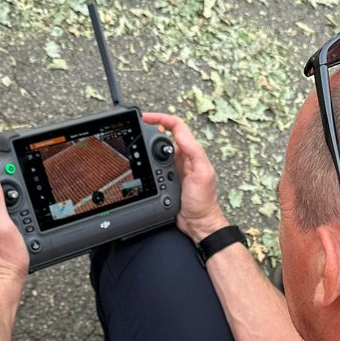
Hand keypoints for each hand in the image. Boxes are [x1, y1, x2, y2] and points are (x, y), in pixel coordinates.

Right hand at [142, 111, 227, 242]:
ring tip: (136, 147)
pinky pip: (152, 165)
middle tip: (136, 130)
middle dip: (149, 130)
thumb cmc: (203, 201)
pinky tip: (139, 164)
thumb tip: (180, 134)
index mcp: (191, 152)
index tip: (146, 118)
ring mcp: (172, 167)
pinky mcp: (164, 178)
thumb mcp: (202, 174)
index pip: (176, 127)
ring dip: (145, 147)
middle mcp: (182, 157)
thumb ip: (194, 152)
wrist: (197, 222)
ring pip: (155, 150)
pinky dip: (144, 162)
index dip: (161, 118)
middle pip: (163, 135)